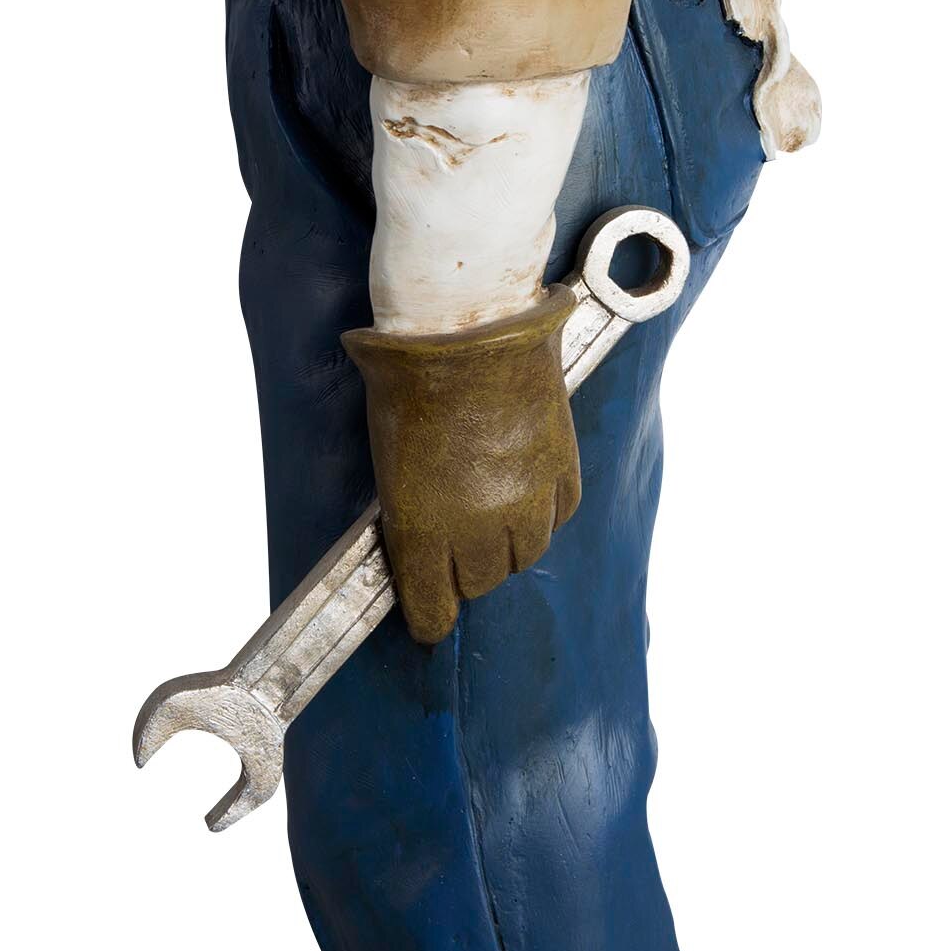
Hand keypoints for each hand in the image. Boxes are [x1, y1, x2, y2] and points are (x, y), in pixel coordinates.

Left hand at [342, 287, 581, 644]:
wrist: (466, 329)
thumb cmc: (407, 385)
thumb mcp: (388, 455)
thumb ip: (407, 506)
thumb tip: (415, 532)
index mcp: (424, 528)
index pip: (433, 606)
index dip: (430, 618)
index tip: (429, 620)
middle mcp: (480, 528)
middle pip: (482, 581)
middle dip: (466, 570)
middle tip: (456, 545)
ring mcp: (527, 501)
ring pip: (525, 554)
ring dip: (508, 544)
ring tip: (494, 513)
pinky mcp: (563, 470)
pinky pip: (558, 515)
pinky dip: (543, 510)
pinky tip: (527, 489)